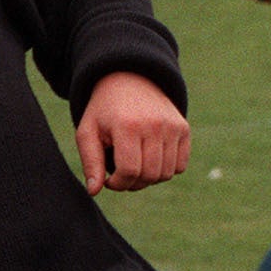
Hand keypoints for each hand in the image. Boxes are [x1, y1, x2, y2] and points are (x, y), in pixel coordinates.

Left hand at [75, 72, 189, 194]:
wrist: (130, 79)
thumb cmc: (104, 111)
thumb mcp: (87, 132)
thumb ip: (90, 162)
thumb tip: (94, 191)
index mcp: (127, 125)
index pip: (129, 171)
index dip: (118, 184)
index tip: (109, 179)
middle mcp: (154, 125)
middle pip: (149, 176)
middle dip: (132, 184)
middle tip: (121, 174)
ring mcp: (172, 126)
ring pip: (166, 174)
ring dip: (149, 178)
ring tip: (135, 166)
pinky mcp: (183, 128)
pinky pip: (180, 166)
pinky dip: (166, 170)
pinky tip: (150, 159)